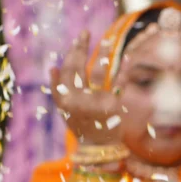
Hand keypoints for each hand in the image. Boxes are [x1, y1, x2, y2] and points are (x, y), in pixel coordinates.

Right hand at [51, 30, 121, 146]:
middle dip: (82, 47)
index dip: (73, 52)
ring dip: (102, 54)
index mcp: (64, 99)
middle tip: (86, 33)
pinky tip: (127, 61)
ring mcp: (95, 102)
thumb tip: (53, 67)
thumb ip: (57, 90)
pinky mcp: (112, 107)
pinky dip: (122, 72)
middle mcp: (77, 100)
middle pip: (78, 67)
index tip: (79, 39)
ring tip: (105, 41)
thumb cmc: (81, 127)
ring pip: (97, 72)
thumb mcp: (64, 111)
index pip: (67, 70)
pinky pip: (117, 84)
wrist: (98, 148)